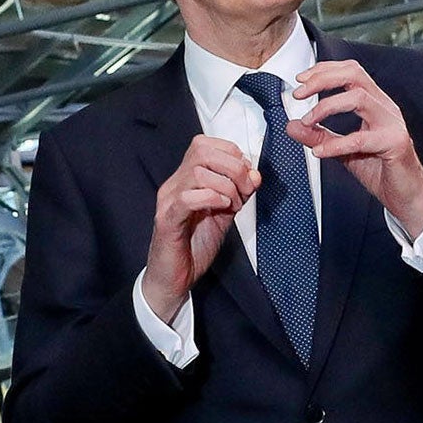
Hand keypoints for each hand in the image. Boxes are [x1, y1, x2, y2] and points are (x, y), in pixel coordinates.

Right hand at [141, 136, 258, 321]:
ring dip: (226, 187)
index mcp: (186, 178)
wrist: (174, 279)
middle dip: (233, 168)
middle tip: (244, 191)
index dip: (231, 154)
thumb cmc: (194, 246)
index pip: (204, 144)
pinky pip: (187, 197)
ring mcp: (168, 200)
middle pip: (202, 152)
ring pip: (198, 172)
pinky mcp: (167, 220)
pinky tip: (221, 208)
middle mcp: (175, 184)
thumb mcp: (224, 214)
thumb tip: (255, 175)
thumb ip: (239, 193)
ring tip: (232, 206)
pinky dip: (211, 198)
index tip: (246, 176)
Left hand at [284, 60, 422, 237]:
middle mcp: (384, 107)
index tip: (301, 79)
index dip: (324, 70)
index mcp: (375, 103)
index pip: (350, 71)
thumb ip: (319, 135)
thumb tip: (292, 125)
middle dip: (322, 79)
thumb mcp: (342, 150)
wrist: (406, 196)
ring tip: (307, 121)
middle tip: (299, 93)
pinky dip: (336, 144)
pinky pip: (361, 139)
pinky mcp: (395, 143)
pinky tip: (320, 152)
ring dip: (326, 106)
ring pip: (359, 98)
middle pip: (354, 75)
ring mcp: (392, 123)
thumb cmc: (381, 170)